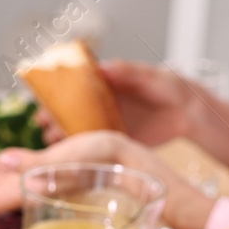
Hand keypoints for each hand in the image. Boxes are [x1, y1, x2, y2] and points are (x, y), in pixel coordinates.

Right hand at [33, 61, 195, 146]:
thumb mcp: (149, 75)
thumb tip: (101, 67)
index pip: (69, 89)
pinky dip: (79, 155)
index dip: (52, 96)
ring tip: (54, 144)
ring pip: (74, 133)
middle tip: (44, 126)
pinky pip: (92, 150)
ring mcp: (104, 125)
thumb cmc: (168, 86)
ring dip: (61, 139)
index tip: (41, 103)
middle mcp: (98, 106)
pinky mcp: (114, 142)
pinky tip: (69, 160)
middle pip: (65, 113)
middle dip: (50, 119)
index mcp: (102, 85)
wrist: (187, 112)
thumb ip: (126, 71)